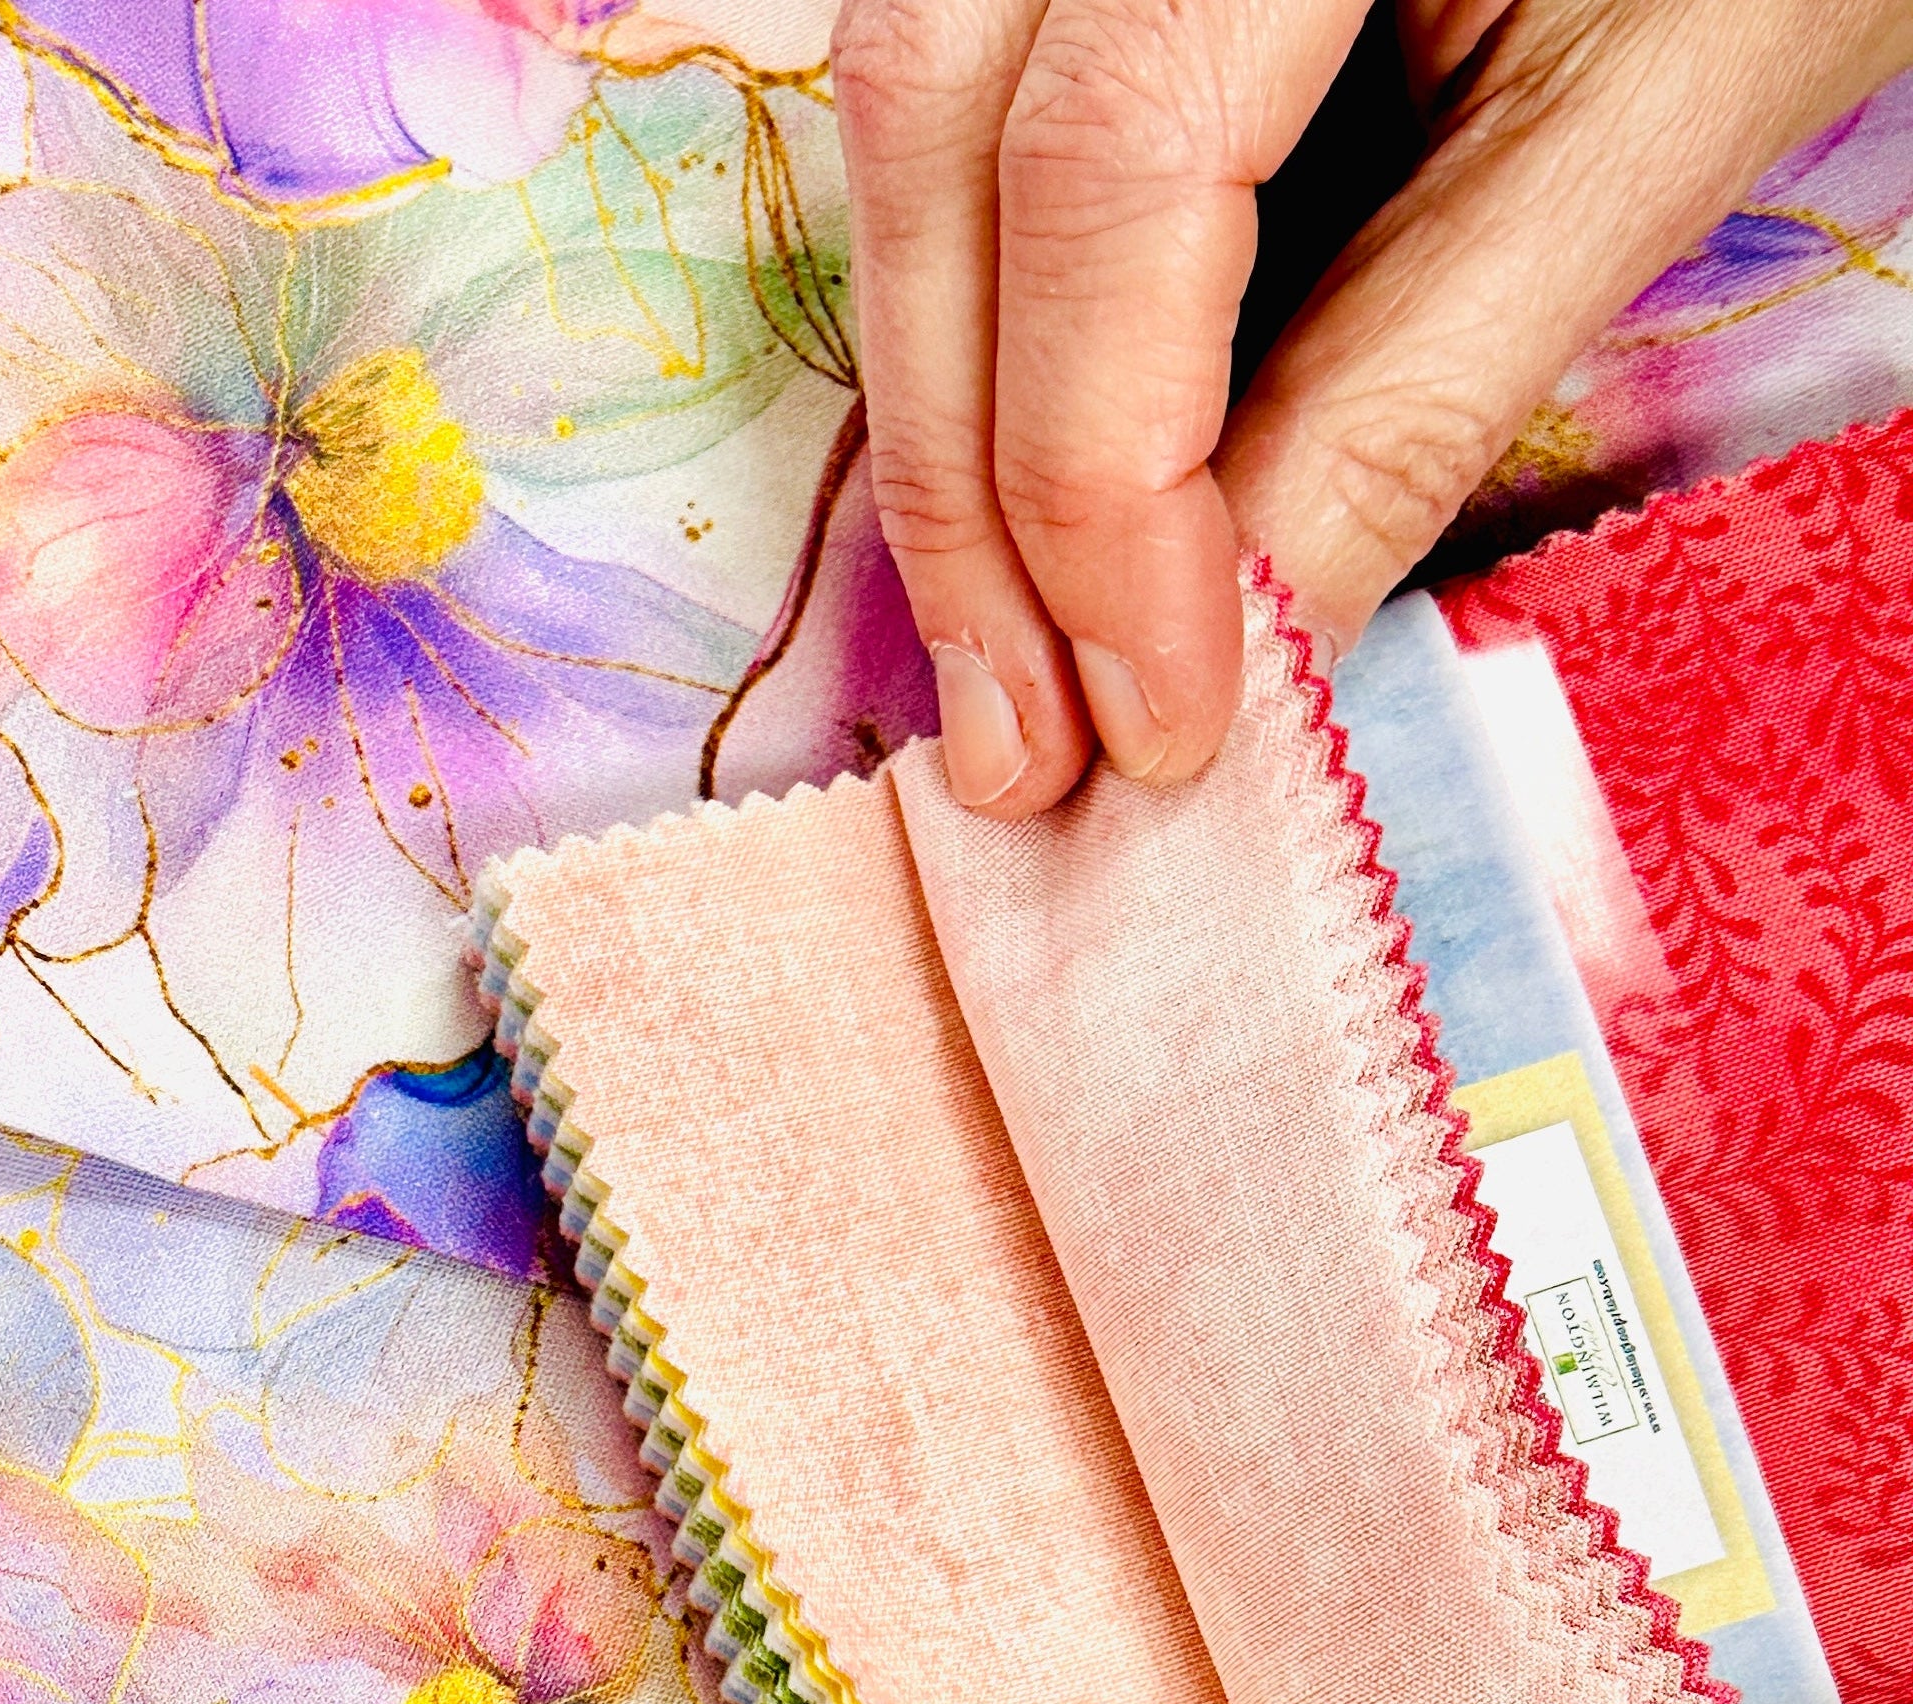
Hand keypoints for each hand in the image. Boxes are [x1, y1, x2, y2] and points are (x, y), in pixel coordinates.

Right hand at [832, 0, 1912, 809]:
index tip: (1153, 717)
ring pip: (898, 140)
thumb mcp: (1646, 118)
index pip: (1111, 160)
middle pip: (933, 138)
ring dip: (937, 430)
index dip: (1095, 476)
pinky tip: (1014, 517)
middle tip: (1024, 744)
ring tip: (1013, 665)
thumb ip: (1418, 377)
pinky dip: (969, 339)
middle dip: (964, 487)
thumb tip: (1238, 656)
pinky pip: (947, 135)